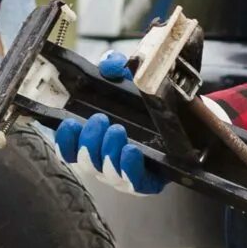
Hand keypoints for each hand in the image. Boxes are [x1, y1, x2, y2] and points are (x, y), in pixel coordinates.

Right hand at [50, 51, 230, 195]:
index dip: (65, 140)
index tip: (69, 123)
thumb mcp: (130, 84)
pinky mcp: (144, 183)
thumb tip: (110, 64)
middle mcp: (104, 162)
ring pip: (106, 172)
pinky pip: (133, 181)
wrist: (182, 126)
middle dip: (89, 141)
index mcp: (94, 143)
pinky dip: (129, 166)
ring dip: (108, 151)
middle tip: (101, 120)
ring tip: (117, 130)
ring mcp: (123, 175)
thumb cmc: (145, 109)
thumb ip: (117, 70)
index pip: (69, 148)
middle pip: (86, 162)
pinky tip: (131, 150)